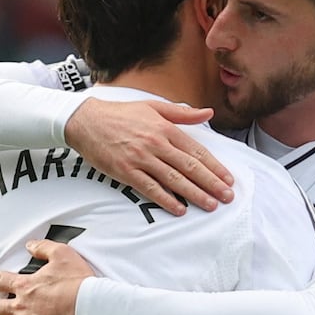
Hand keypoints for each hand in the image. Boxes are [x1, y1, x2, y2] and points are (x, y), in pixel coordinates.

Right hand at [64, 99, 234, 215]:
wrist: (86, 120)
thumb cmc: (121, 114)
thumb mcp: (154, 106)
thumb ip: (183, 113)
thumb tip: (209, 113)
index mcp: (165, 128)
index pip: (196, 151)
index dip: (215, 167)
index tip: (228, 179)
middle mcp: (156, 144)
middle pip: (189, 167)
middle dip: (211, 184)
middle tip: (227, 197)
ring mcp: (141, 159)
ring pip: (173, 180)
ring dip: (194, 194)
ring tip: (210, 205)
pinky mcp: (125, 172)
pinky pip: (149, 188)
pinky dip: (165, 199)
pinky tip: (179, 208)